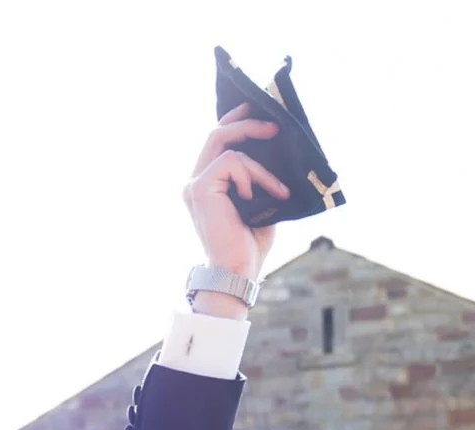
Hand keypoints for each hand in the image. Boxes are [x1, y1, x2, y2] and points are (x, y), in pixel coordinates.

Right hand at [183, 105, 286, 310]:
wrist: (238, 272)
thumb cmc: (249, 244)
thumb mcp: (260, 202)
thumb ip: (259, 178)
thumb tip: (279, 152)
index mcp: (207, 183)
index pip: (216, 142)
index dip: (236, 122)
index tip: (259, 112)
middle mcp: (195, 180)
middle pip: (217, 133)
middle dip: (246, 123)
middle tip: (274, 125)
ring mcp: (194, 184)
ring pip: (226, 144)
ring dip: (259, 163)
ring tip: (278, 187)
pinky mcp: (200, 188)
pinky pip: (232, 162)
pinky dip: (252, 176)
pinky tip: (258, 197)